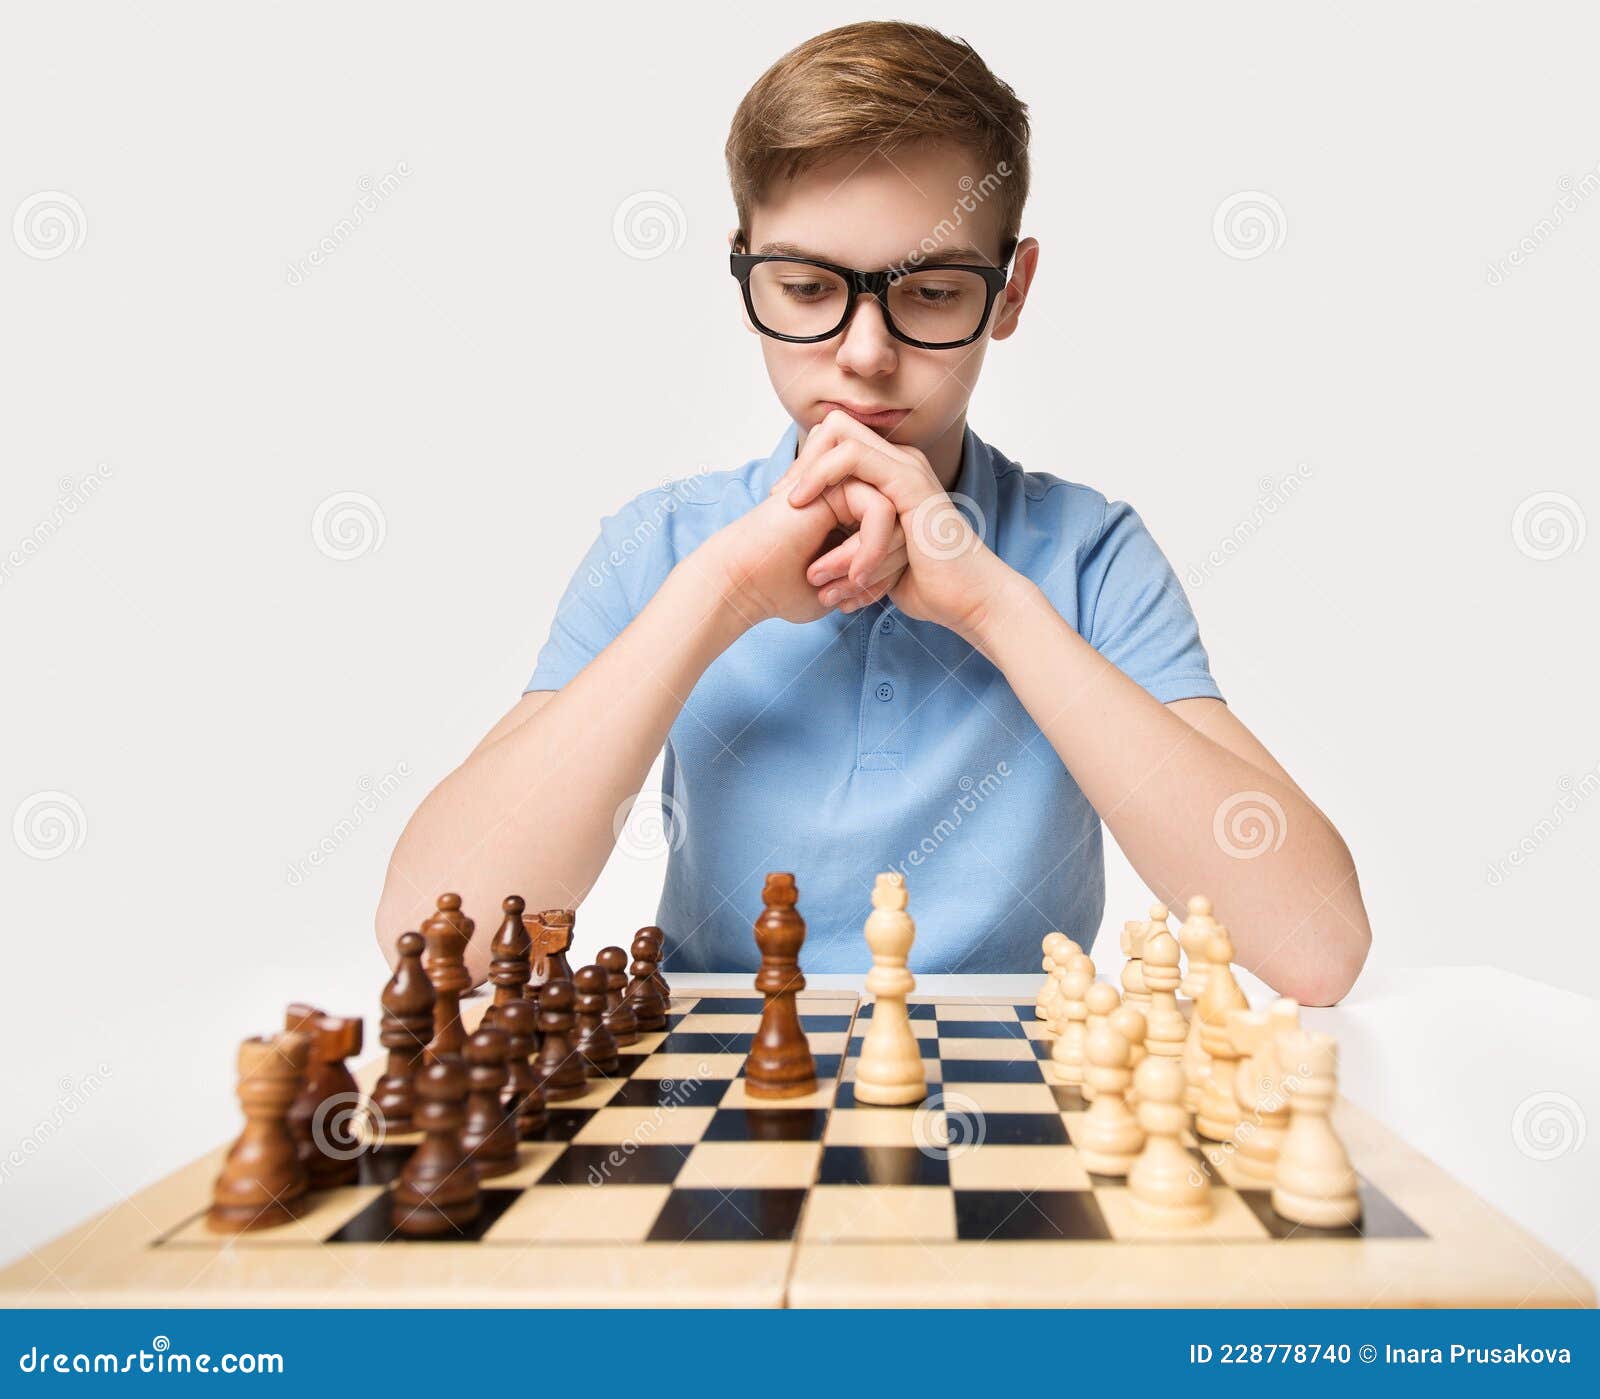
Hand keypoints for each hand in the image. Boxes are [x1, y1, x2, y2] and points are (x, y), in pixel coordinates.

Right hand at [695, 472, 902, 626]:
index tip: (854, 603)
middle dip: (887, 568)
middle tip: (852, 597)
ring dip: (878, 560)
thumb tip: (912, 574)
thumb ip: (874, 572)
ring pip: (897, 515)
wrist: (743, 583)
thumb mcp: (841, 586)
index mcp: (847, 515)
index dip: (885, 575)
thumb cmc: (783, 590)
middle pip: (904, 523)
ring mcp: (840, 485)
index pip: (899, 537)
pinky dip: (871, 547)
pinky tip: (850, 572)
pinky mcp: (834, 484)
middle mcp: (847, 494)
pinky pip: (879, 510)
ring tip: (848, 585)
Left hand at [772, 409, 1012, 639]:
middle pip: (834, 428)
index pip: (836, 443)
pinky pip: (851, 458)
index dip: (806, 466)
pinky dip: (821, 478)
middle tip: (781, 502)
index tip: (785, 506)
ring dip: (809, 476)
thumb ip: (851, 536)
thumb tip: (817, 545)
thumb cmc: (923, 584)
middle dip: (801, 463)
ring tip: (789, 511)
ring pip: (838, 436)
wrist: (964, 599)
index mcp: (891, 475)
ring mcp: (906, 465)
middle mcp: (899, 462)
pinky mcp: (907, 479)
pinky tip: (803, 507)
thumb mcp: (873, 555)